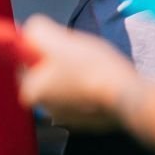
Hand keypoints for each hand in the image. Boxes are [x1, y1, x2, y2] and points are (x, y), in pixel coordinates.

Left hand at [17, 14, 138, 130]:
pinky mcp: (93, 124)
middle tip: (78, 55)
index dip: (41, 52)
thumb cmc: (91, 67)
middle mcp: (47, 110)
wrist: (128, 94)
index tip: (58, 47)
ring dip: (77, 78)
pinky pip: (86, 101)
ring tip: (94, 67)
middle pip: (47, 78)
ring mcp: (71, 119)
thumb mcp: (57, 39)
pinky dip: (92, 92)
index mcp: (31, 92)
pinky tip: (103, 81)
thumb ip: (36, 31)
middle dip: (60, 66)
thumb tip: (31, 31)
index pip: (26, 66)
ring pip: (68, 89)